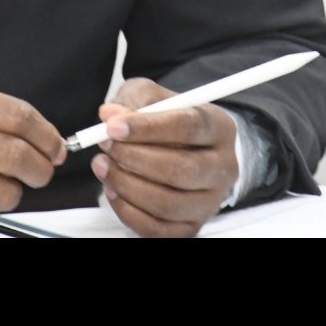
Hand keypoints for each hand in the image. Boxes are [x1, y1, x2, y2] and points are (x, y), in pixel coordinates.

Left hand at [91, 78, 237, 237]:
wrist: (191, 149)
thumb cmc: (170, 119)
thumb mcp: (154, 97)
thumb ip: (132, 101)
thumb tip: (109, 115)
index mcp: (219, 128)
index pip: (188, 127)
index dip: (148, 127)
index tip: (112, 126)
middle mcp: (222, 167)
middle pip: (181, 170)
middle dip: (134, 158)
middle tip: (105, 145)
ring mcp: (209, 202)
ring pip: (168, 203)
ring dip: (126, 185)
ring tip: (103, 165)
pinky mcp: (192, 226)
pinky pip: (158, 228)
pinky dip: (128, 211)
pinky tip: (112, 189)